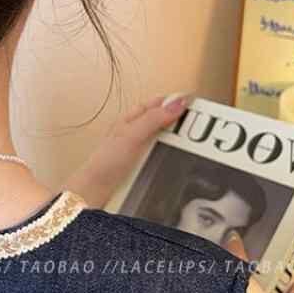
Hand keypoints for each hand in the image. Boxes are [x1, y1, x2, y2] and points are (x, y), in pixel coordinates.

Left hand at [60, 93, 192, 208]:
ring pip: (161, 138)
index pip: (155, 104)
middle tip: (199, 123)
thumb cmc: (106, 162)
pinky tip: (177, 160)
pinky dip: (169, 155)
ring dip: (175, 139)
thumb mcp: (132, 135)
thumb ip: (154, 120)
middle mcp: (132, 132)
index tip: (193, 101)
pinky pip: (159, 154)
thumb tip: (177, 103)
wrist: (94, 191)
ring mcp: (136, 149)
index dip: (172, 101)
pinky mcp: (139, 165)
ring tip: (193, 141)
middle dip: (177, 120)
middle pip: (160, 120)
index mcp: (128, 120)